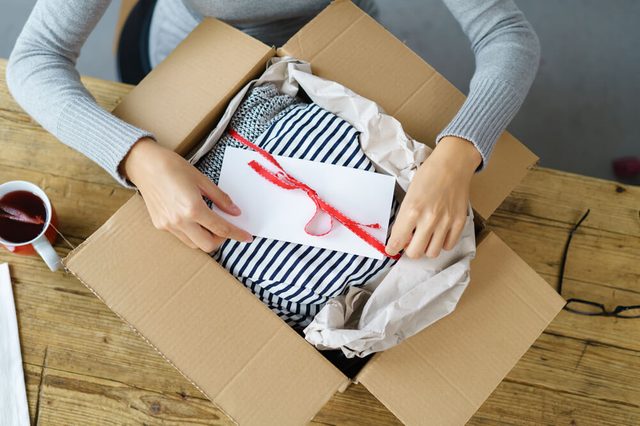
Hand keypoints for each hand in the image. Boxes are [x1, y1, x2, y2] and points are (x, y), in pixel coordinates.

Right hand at [121, 138, 252, 251]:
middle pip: (208, 245)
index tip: (247, 237)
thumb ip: (221, 198)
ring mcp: (169, 225)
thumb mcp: (202, 179)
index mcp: (193, 208)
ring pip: (194, 244)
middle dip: (221, 240)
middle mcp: (180, 221)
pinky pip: (182, 237)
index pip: (221, 229)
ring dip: (206, 238)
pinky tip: (193, 219)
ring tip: (209, 222)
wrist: (144, 164)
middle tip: (225, 228)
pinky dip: (192, 233)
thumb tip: (235, 212)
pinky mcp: (160, 225)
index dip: (237, 234)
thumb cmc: (172, 166)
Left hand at [385, 136, 480, 258]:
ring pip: (432, 253)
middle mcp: (429, 219)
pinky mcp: (459, 222)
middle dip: (409, 250)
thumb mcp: (409, 194)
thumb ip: (405, 217)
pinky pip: (448, 246)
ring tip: (426, 237)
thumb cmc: (428, 175)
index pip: (397, 241)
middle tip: (410, 242)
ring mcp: (446, 222)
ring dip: (426, 248)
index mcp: (412, 210)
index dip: (392, 249)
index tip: (391, 250)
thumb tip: (402, 237)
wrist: (453, 163)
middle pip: (415, 253)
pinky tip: (439, 234)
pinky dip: (442, 243)